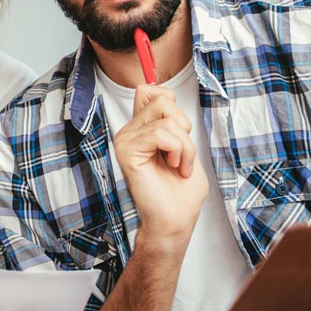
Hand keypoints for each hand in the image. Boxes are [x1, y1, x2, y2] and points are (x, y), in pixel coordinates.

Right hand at [112, 85, 208, 246]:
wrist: (175, 220)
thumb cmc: (181, 190)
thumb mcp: (184, 145)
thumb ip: (172, 119)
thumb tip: (166, 96)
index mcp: (140, 129)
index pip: (150, 90)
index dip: (171, 104)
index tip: (180, 135)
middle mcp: (128, 132)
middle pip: (161, 98)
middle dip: (183, 126)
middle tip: (181, 154)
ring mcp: (125, 140)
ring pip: (166, 116)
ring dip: (185, 144)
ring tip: (180, 165)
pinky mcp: (127, 152)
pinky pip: (161, 133)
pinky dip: (178, 150)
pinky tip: (174, 167)